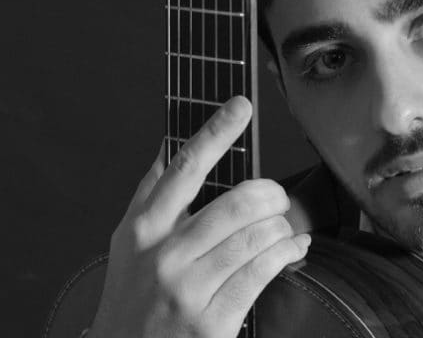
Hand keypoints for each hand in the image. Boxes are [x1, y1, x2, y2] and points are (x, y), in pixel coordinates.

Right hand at [86, 96, 310, 337]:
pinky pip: (263, 272)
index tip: (239, 106)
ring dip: (282, 228)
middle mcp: (164, 255)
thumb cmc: (132, 297)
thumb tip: (169, 145)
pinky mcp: (212, 320)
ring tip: (285, 229)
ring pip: (257, 236)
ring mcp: (188, 288)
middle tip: (277, 198)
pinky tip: (292, 250)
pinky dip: (287, 254)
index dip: (214, 133)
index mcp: (143, 228)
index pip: (182, 168)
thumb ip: (152, 196)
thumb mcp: (130, 243)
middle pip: (238, 203)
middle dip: (271, 195)